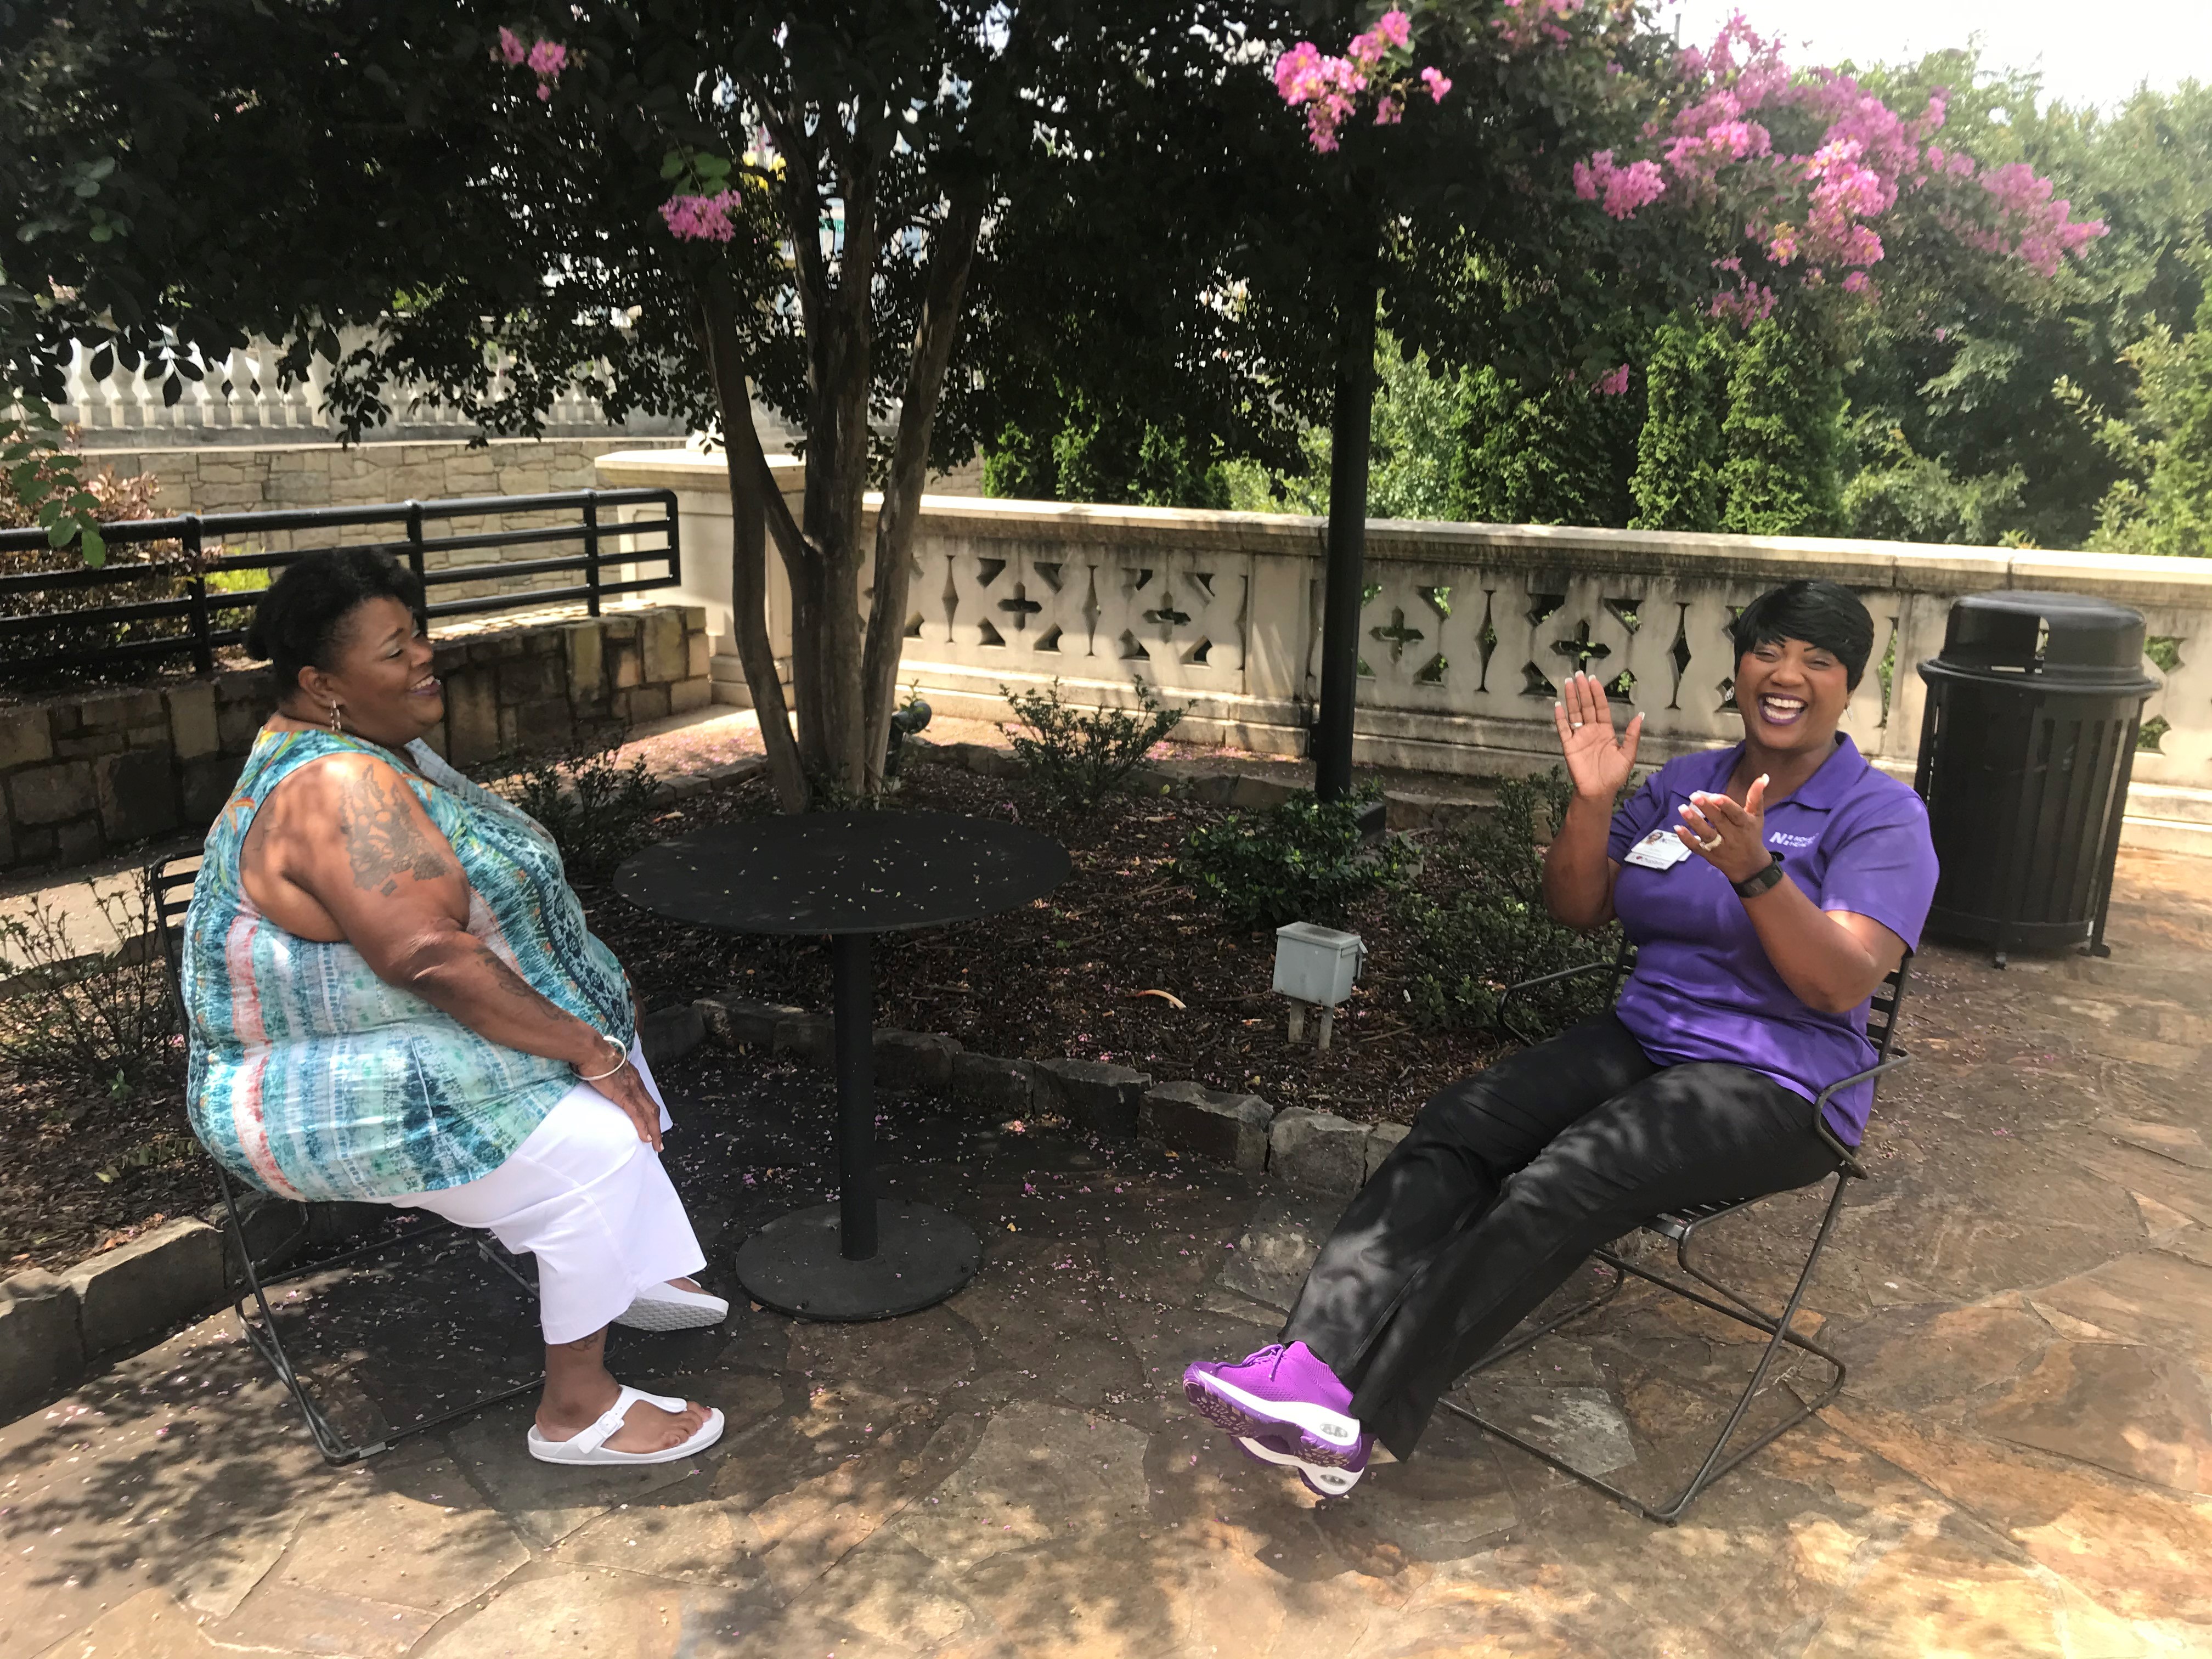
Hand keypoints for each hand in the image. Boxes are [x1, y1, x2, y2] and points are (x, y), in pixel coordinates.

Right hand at [579, 1042, 662, 1150]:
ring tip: (656, 1144)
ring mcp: (631, 1090)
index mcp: (633, 1078)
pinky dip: (643, 1127)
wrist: (592, 1050)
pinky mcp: (623, 1095)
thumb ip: (611, 1077)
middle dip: (657, 1126)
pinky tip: (647, 1137)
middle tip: (659, 1141)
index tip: (653, 1125)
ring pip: (649, 1114)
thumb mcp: (608, 1068)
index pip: (647, 1099)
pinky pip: (637, 1114)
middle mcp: (637, 1084)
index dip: (651, 1114)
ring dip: (655, 1131)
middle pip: (652, 1109)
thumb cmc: (595, 1056)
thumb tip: (604, 1082)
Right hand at [1553, 672, 1643, 802]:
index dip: (1598, 694)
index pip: (1601, 708)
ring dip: (1571, 698)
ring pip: (1574, 713)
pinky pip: (1563, 729)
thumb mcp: (1628, 755)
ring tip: (1568, 683)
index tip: (1594, 680)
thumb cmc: (1614, 775)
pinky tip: (1558, 706)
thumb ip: (1632, 736)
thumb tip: (1640, 717)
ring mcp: (1579, 737)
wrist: (1599, 791)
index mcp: (1605, 731)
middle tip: (1579, 674)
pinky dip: (1560, 718)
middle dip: (1583, 690)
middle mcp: (1591, 730)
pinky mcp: (1569, 745)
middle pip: (1586, 706)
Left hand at [1676, 777, 1772, 885]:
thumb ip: (1756, 797)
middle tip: (1693, 796)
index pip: (1736, 814)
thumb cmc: (1752, 835)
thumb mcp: (1757, 816)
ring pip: (1706, 835)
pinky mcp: (1709, 855)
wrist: (1750, 866)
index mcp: (1744, 824)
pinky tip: (1677, 828)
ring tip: (1682, 809)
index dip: (1726, 805)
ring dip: (1694, 822)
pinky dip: (1686, 839)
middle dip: (1706, 809)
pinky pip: (1697, 847)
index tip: (1715, 796)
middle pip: (1718, 822)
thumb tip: (1763, 776)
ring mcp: (1720, 847)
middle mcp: (1733, 836)